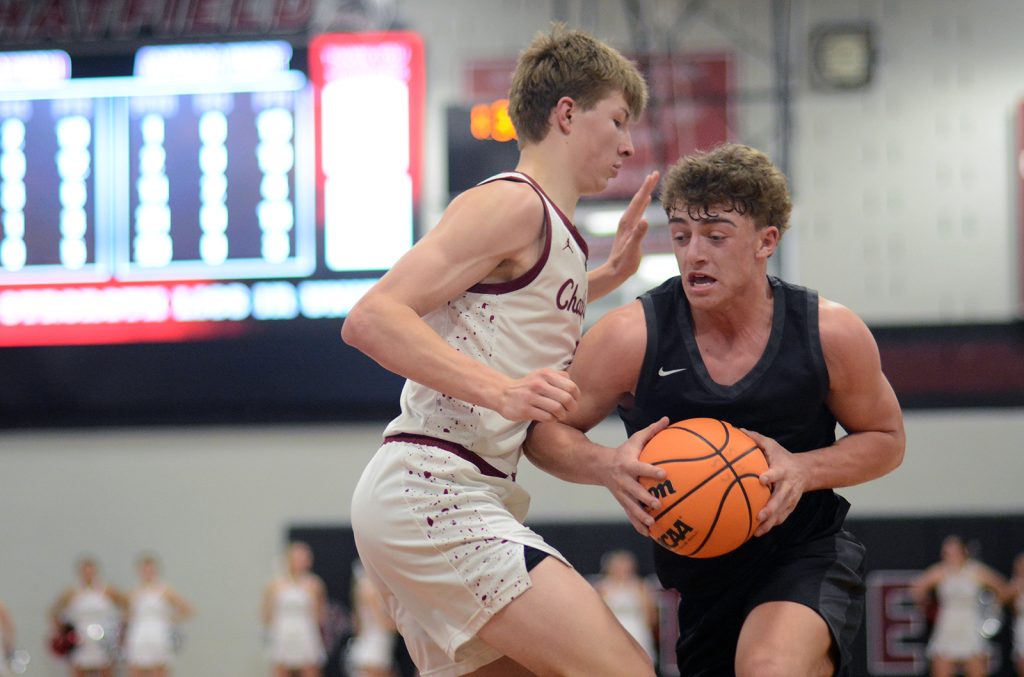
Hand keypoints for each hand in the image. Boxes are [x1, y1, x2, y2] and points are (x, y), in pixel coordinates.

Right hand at [496, 369, 579, 421]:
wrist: (503, 394)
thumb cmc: (527, 386)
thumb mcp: (541, 375)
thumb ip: (558, 376)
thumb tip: (573, 383)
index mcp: (545, 374)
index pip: (571, 386)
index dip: (576, 396)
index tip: (574, 401)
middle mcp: (538, 384)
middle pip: (566, 398)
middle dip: (572, 407)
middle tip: (570, 411)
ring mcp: (531, 397)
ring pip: (557, 409)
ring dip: (562, 415)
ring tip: (560, 415)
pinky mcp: (525, 410)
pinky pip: (547, 417)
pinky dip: (553, 420)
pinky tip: (551, 418)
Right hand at [600, 417, 668, 534]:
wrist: (599, 466)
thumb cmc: (623, 451)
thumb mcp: (634, 439)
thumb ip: (651, 431)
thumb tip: (667, 419)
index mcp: (628, 465)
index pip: (641, 468)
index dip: (652, 471)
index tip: (664, 474)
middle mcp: (624, 481)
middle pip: (634, 491)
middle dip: (645, 498)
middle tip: (658, 504)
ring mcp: (621, 493)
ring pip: (631, 507)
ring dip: (641, 516)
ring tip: (653, 524)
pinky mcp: (622, 502)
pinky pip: (630, 515)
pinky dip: (638, 525)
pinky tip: (649, 535)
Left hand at [604, 171, 659, 280]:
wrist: (614, 271)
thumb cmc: (624, 262)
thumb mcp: (633, 249)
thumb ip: (638, 235)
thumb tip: (645, 220)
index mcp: (628, 222)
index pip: (639, 201)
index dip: (647, 187)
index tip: (654, 175)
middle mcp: (626, 220)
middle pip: (638, 199)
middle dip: (646, 186)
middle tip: (655, 173)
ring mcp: (627, 224)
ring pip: (638, 204)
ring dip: (645, 193)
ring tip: (651, 183)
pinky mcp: (629, 229)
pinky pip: (638, 212)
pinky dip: (643, 204)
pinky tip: (646, 202)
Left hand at [742, 428, 809, 536]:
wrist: (806, 471)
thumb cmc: (782, 457)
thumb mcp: (772, 445)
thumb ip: (756, 439)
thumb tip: (738, 430)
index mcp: (782, 470)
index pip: (776, 473)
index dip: (770, 476)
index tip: (761, 480)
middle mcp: (787, 486)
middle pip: (780, 499)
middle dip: (770, 508)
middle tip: (759, 516)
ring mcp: (790, 498)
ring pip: (781, 512)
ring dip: (770, 523)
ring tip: (757, 532)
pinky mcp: (790, 506)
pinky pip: (782, 517)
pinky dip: (772, 525)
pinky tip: (759, 532)